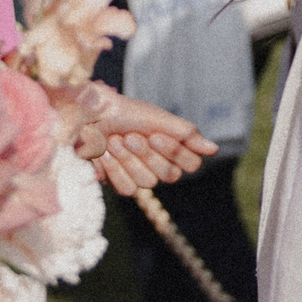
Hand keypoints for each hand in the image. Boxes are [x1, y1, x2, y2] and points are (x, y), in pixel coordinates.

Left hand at [81, 92, 217, 190]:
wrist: (87, 117)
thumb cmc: (124, 112)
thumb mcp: (157, 118)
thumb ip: (186, 134)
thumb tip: (213, 150)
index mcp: (173, 147)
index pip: (191, 164)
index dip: (173, 153)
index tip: (154, 134)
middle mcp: (160, 163)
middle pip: (170, 176)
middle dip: (147, 155)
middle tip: (130, 135)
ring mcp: (140, 175)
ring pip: (148, 184)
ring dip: (128, 160)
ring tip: (113, 141)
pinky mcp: (120, 183)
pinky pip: (128, 189)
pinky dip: (115, 169)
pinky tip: (104, 155)